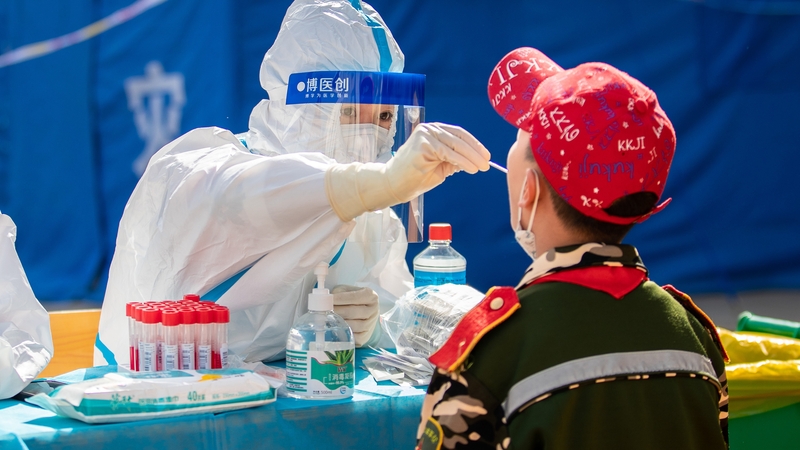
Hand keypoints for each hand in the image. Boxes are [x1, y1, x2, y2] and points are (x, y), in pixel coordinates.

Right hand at [325, 122, 490, 221]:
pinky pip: (448, 153)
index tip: (486, 156)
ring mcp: (425, 134)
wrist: (392, 185)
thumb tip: (474, 159)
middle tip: (487, 164)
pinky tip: (471, 169)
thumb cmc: (414, 177)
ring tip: (481, 168)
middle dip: (476, 152)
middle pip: (459, 138)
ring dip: (471, 158)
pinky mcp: (422, 143)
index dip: (474, 145)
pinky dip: (462, 161)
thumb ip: (454, 160)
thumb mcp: (440, 166)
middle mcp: (429, 129)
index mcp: (433, 132)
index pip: (458, 135)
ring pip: (455, 145)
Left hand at [331, 285, 378, 346]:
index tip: (327, 299)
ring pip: (354, 325)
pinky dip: (344, 334)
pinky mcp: (365, 337)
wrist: (362, 311)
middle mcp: (373, 310)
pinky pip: (354, 337)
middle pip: (353, 312)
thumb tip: (326, 300)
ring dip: (339, 323)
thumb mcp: (347, 290)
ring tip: (328, 320)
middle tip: (324, 311)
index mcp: (370, 296)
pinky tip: (336, 329)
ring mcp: (370, 325)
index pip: (354, 297)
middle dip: (337, 311)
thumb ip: (339, 293)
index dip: (340, 299)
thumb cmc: (352, 299)